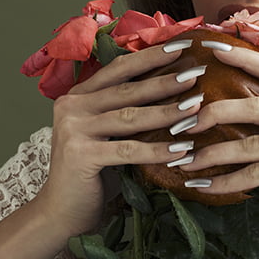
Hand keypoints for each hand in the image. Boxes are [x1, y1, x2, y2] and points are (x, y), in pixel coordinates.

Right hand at [35, 41, 203, 239]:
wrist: (62, 211)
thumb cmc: (95, 171)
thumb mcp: (109, 133)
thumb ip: (128, 110)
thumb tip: (177, 88)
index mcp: (80, 95)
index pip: (119, 68)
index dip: (150, 56)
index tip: (181, 46)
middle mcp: (72, 106)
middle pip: (128, 89)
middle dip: (165, 80)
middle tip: (196, 73)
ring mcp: (73, 130)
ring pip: (130, 117)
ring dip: (167, 112)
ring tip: (196, 107)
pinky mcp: (80, 155)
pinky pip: (128, 150)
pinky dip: (158, 150)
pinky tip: (183, 149)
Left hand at [180, 46, 258, 244]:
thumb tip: (257, 126)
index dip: (244, 56)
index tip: (213, 48)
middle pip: (253, 103)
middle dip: (212, 111)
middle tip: (182, 120)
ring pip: (249, 142)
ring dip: (211, 153)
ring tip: (183, 161)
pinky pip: (257, 173)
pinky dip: (228, 182)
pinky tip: (207, 187)